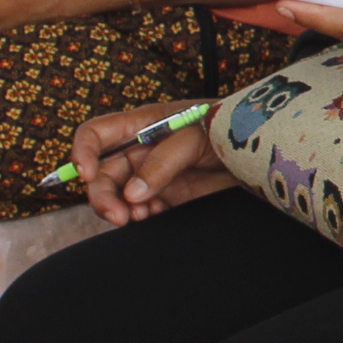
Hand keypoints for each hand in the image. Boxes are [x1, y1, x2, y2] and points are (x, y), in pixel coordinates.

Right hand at [70, 98, 231, 223]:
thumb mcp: (196, 137)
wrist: (260, 151)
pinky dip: (141, 217)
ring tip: (141, 217)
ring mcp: (151, 174)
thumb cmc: (229, 129)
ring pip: (117, 196)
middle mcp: (139, 150)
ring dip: (121, 210)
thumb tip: (132, 194)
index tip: (88, 176)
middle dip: (102, 196)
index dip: (83, 152)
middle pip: (102, 174)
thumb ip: (163, 162)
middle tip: (119, 217)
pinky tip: (155, 216)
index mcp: (140, 125)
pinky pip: (140, 210)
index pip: (95, 134)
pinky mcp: (166, 196)